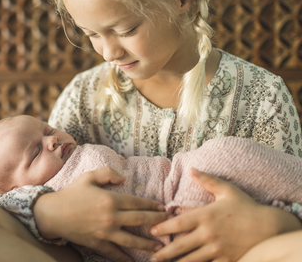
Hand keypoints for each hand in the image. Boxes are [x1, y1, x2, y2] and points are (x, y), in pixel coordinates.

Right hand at [34, 167, 167, 261]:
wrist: (53, 213)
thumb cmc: (71, 193)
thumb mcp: (88, 177)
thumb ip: (108, 173)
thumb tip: (124, 178)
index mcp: (110, 199)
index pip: (137, 202)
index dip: (152, 205)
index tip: (163, 208)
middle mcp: (111, 217)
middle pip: (140, 220)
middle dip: (157, 222)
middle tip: (169, 223)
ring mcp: (106, 232)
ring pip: (133, 240)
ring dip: (149, 244)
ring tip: (162, 247)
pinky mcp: (98, 243)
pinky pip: (116, 252)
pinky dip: (126, 258)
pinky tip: (135, 261)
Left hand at [150, 169, 300, 261]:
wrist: (271, 228)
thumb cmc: (247, 207)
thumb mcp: (227, 191)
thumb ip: (207, 180)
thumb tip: (191, 169)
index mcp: (206, 216)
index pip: (178, 223)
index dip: (163, 228)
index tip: (152, 231)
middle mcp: (209, 234)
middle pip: (180, 245)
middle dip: (164, 252)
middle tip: (152, 256)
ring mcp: (218, 249)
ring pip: (191, 259)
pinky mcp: (227, 260)